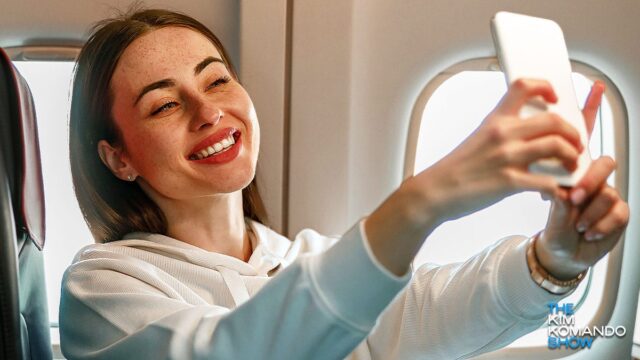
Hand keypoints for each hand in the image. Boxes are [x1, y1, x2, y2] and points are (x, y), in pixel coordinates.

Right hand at [366, 79, 591, 276]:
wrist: (436, 190)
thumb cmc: (456, 168)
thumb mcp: (478, 138)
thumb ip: (501, 131)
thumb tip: (524, 131)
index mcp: (495, 120)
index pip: (525, 87)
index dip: (546, 87)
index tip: (555, 98)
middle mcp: (503, 134)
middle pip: (554, 120)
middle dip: (574, 132)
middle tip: (576, 144)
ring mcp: (507, 158)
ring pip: (557, 147)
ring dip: (571, 157)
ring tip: (570, 165)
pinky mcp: (509, 182)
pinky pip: (547, 182)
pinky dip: (558, 189)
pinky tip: (554, 192)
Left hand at [535, 82, 629, 279]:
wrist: (557, 254)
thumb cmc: (548, 222)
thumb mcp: (539, 195)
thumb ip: (539, 172)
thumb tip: (531, 154)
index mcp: (570, 168)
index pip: (579, 135)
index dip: (589, 110)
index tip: (593, 86)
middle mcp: (591, 179)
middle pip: (601, 163)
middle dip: (588, 179)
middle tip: (573, 195)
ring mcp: (606, 196)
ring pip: (609, 190)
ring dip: (591, 206)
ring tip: (576, 220)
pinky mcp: (616, 218)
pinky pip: (617, 214)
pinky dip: (599, 225)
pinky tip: (587, 232)